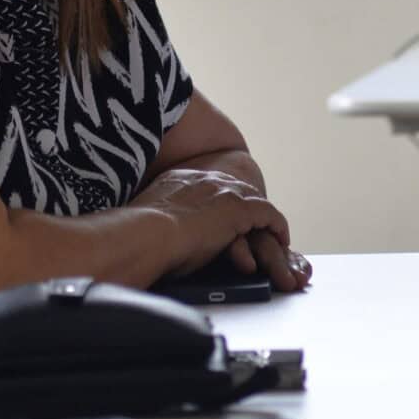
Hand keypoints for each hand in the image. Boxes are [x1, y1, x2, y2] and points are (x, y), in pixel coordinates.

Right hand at [143, 168, 303, 288]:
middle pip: (234, 189)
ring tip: (272, 234)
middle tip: (253, 224)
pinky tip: (281, 239)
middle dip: (245, 207)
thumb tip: (150, 238)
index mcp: (178, 180)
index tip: (223, 216)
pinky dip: (277, 226)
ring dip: (264, 220)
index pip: (207, 186)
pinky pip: (269, 213)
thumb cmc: (137, 238)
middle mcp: (202, 180)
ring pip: (254, 201)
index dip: (220, 202)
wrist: (145, 234)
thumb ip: (155, 224)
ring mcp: (222, 191)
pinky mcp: (239, 208)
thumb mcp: (145, 223)